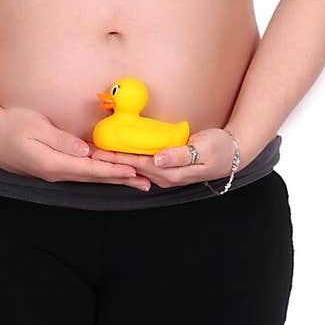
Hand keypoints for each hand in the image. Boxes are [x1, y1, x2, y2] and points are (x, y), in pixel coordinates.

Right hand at [0, 106, 151, 190]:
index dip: (113, 170)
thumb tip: (83, 150)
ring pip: (89, 177)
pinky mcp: (52, 168)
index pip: (89, 169)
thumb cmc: (9, 126)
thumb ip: (60, 139)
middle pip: (94, 178)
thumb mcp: (35, 126)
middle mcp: (55, 172)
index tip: (133, 171)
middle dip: (121, 180)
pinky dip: (99, 174)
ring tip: (135, 182)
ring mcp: (53, 172)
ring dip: (113, 179)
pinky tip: (109, 173)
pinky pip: (81, 173)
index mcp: (52, 163)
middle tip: (146, 183)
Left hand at [92, 127, 238, 188]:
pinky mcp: (170, 168)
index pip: (138, 163)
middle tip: (90, 152)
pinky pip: (146, 164)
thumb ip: (179, 154)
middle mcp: (166, 176)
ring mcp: (168, 174)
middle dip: (112, 161)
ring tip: (100, 154)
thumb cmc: (220, 148)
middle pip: (134, 168)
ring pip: (138, 167)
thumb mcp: (203, 149)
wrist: (234, 153)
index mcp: (172, 172)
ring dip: (119, 161)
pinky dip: (131, 159)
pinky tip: (122, 155)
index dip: (118, 157)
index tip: (100, 152)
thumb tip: (158, 159)